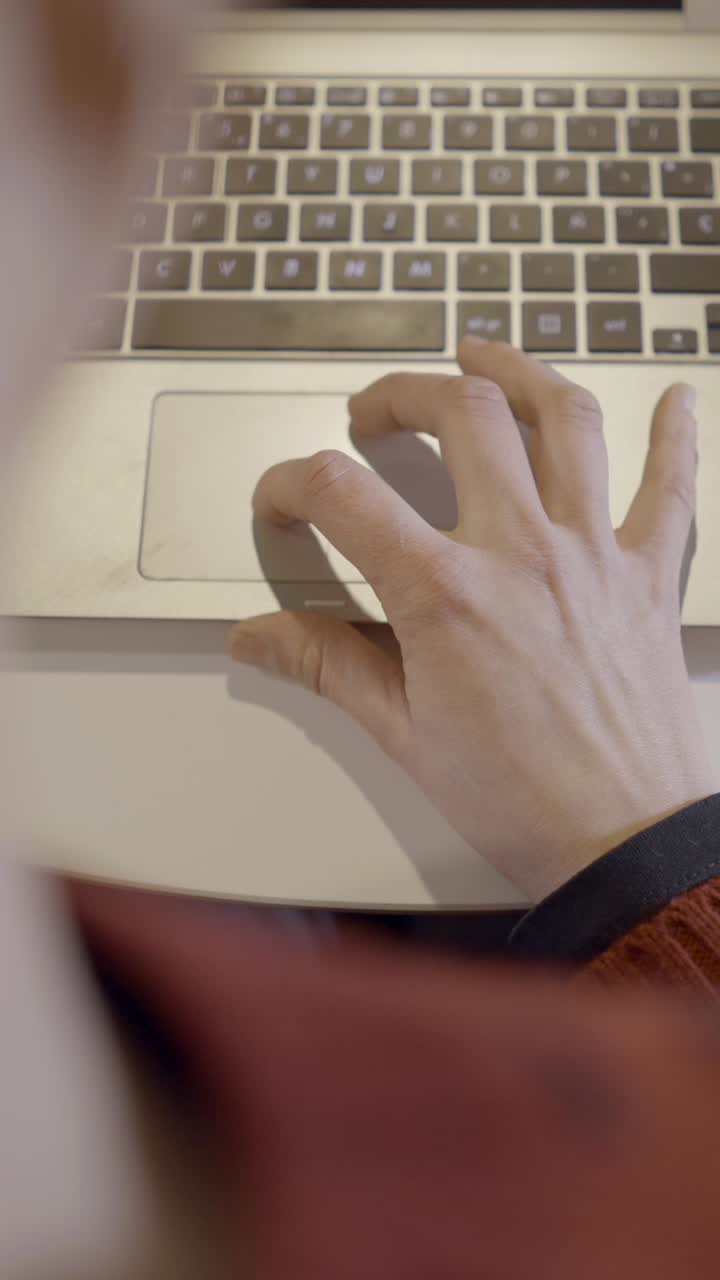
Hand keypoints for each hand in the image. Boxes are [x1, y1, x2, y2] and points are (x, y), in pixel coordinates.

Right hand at [229, 341, 715, 900]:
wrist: (624, 844)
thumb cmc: (522, 801)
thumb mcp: (403, 733)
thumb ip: (327, 666)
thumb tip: (259, 638)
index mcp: (448, 594)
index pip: (344, 495)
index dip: (293, 482)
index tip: (285, 499)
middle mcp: (523, 553)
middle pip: (462, 414)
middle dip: (404, 392)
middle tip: (377, 410)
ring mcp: (594, 556)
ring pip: (564, 420)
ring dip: (519, 371)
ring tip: (484, 356)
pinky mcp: (650, 577)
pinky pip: (672, 486)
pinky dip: (676, 436)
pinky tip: (678, 401)